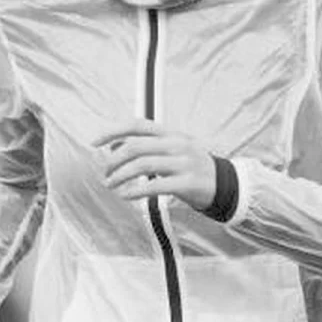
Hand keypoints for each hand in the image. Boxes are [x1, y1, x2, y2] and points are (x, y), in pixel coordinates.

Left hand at [94, 119, 215, 211]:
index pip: (137, 125)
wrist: (227, 185)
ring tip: (110, 185)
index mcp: (171, 133)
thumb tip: (113, 146)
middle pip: (136, 146)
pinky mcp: (188, 183)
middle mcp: (177, 144)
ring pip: (143, 164)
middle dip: (113, 159)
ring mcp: (184, 162)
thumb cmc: (191, 167)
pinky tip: (126, 195)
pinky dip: (136, 190)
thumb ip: (146, 146)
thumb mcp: (171, 150)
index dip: (112, 131)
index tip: (93, 142)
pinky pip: (156, 185)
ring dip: (121, 176)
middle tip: (104, 173)